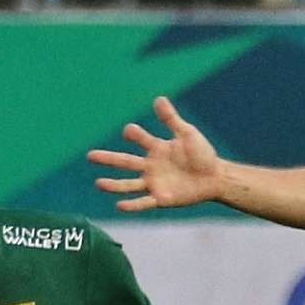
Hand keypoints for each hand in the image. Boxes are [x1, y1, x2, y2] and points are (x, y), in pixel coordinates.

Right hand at [88, 96, 229, 213]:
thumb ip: (171, 119)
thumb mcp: (187, 133)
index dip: (134, 134)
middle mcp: (151, 166)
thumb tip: (158, 99)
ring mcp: (154, 183)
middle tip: (90, 155)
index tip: (129, 131)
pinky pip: (144, 202)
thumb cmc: (202, 154)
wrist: (215, 177)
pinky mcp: (162, 198)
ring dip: (114, 185)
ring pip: (129, 184)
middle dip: (108, 158)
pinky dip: (132, 205)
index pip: (139, 139)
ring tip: (98, 183)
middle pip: (125, 162)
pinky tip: (119, 205)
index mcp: (156, 148)